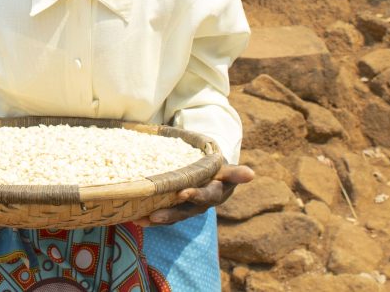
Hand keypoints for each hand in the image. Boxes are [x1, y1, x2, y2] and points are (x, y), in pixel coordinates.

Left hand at [135, 164, 253, 226]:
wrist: (215, 180)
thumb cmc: (219, 170)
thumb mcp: (227, 170)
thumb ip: (235, 173)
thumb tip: (252, 174)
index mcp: (215, 193)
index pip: (206, 195)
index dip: (195, 195)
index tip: (183, 193)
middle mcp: (201, 205)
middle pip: (186, 211)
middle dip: (170, 214)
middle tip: (154, 215)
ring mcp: (189, 209)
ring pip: (174, 217)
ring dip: (158, 219)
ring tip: (142, 220)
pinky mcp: (178, 211)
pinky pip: (166, 217)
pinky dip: (152, 219)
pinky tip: (137, 220)